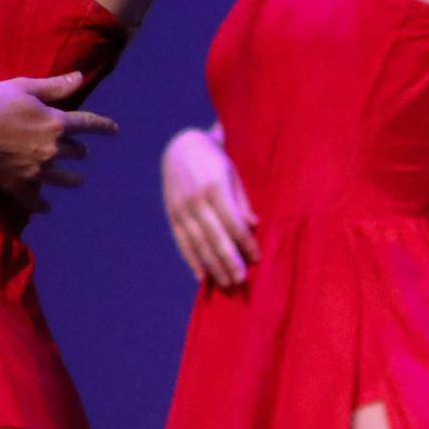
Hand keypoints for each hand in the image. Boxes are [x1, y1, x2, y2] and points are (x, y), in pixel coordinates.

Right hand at [0, 71, 118, 212]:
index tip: (114, 131)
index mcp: (56, 123)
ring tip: (77, 181)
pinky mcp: (18, 185)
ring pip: (63, 179)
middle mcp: (52, 149)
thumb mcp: (25, 87)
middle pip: (75, 152)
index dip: (103, 127)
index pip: (88, 125)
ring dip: (72, 179)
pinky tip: (46, 208)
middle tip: (82, 153)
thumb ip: (54, 87)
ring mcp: (37, 170)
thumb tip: (79, 78)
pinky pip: (34, 201)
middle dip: (80, 152)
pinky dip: (41, 205)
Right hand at [161, 126, 258, 285]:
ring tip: (225, 282)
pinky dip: (191, 259)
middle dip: (229, 260)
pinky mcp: (171, 213)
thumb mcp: (233, 173)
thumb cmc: (215, 160)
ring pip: (198, 243)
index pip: (233, 222)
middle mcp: (196, 200)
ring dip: (212, 265)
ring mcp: (181, 208)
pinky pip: (182, 241)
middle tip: (241, 280)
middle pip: (215, 237)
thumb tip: (254, 226)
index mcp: (215, 187)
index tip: (257, 258)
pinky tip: (202, 275)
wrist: (181, 146)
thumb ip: (242, 200)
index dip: (245, 242)